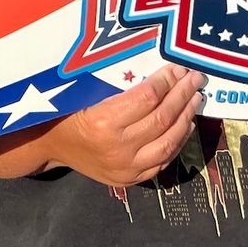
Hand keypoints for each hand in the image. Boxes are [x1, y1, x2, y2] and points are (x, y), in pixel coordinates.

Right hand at [46, 65, 203, 186]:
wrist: (50, 146)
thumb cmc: (65, 111)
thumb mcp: (85, 92)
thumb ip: (120, 85)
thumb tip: (159, 70)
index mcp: (103, 121)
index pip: (147, 97)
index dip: (167, 80)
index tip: (178, 67)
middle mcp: (117, 147)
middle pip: (162, 118)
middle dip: (183, 95)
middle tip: (196, 79)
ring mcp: (126, 167)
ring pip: (168, 142)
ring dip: (186, 118)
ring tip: (195, 99)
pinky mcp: (130, 179)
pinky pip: (163, 161)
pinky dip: (178, 141)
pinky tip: (185, 124)